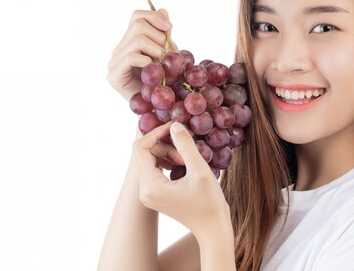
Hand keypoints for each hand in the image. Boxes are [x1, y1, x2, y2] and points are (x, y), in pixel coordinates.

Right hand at [107, 9, 174, 100]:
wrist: (157, 110)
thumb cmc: (163, 83)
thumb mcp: (167, 55)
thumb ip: (164, 35)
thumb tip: (163, 11)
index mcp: (129, 42)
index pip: (137, 16)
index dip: (154, 17)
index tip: (170, 28)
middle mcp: (118, 50)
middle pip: (138, 26)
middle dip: (160, 38)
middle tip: (170, 56)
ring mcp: (113, 63)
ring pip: (137, 39)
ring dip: (158, 51)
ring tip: (165, 66)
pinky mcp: (113, 76)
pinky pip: (132, 57)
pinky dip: (148, 61)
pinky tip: (154, 72)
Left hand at [133, 122, 231, 242]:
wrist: (212, 228)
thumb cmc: (209, 203)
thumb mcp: (200, 171)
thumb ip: (185, 145)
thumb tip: (174, 125)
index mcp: (150, 186)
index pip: (140, 148)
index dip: (155, 133)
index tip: (174, 128)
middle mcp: (144, 191)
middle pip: (145, 153)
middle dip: (165, 146)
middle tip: (187, 153)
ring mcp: (148, 194)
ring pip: (150, 160)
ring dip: (168, 154)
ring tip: (187, 161)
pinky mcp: (154, 194)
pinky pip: (154, 169)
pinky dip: (168, 162)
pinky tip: (184, 165)